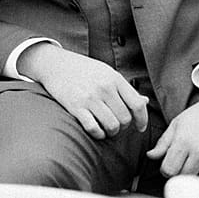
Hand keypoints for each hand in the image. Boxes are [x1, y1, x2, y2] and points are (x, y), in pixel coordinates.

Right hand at [19, 43, 147, 138]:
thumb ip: (124, 88)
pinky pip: (94, 128)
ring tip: (106, 129)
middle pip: (125, 118)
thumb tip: (145, 102)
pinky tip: (96, 130)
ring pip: (112, 126)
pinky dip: (98, 134)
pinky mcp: (75, 106)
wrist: (53, 64)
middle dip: (123, 127)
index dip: (142, 120)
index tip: (140, 127)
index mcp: (114, 78)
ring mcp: (89, 97)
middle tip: (116, 125)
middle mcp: (104, 87)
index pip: (137, 105)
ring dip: (111, 132)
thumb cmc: (82, 69)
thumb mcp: (106, 73)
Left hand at [147, 93, 198, 178]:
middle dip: (180, 172)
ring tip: (197, 166)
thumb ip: (163, 142)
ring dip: (196, 176)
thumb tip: (150, 156)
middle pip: (183, 177)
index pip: (168, 170)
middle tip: (184, 165)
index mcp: (184, 141)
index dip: (166, 170)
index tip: (170, 166)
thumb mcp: (178, 123)